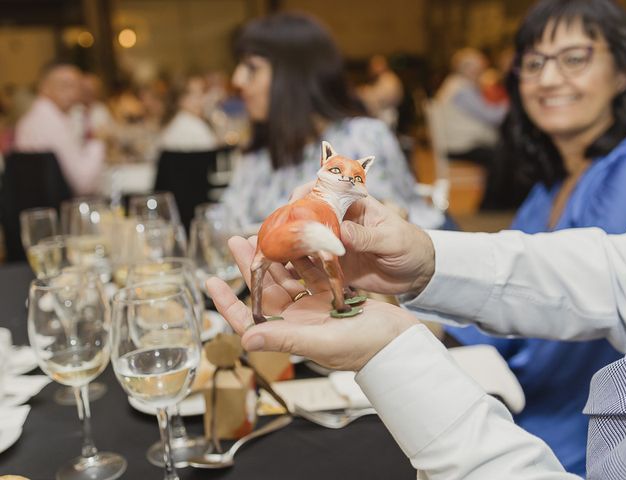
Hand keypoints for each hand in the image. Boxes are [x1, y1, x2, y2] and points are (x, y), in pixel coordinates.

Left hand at [206, 237, 417, 370]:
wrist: (399, 342)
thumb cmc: (364, 347)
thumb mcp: (322, 341)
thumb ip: (285, 338)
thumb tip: (245, 338)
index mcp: (291, 333)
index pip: (250, 320)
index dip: (228, 303)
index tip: (212, 282)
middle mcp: (299, 320)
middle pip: (266, 290)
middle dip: (250, 266)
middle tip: (236, 241)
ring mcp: (316, 307)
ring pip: (288, 278)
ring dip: (275, 257)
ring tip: (262, 233)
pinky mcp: (333, 296)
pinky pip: (312, 272)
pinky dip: (303, 256)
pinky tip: (295, 238)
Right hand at [291, 182, 434, 295]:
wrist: (418, 274)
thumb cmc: (410, 246)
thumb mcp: (393, 239)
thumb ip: (367, 236)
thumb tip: (342, 233)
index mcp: (354, 205)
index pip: (325, 190)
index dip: (305, 194)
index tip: (294, 204)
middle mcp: (339, 221)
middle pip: (307, 217)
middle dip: (291, 224)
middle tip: (279, 237)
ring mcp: (334, 244)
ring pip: (306, 242)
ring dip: (292, 248)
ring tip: (279, 258)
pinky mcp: (334, 266)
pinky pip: (313, 267)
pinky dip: (301, 271)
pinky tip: (290, 275)